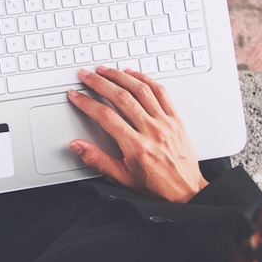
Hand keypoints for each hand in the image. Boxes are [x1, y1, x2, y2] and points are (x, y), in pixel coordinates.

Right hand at [67, 66, 207, 202]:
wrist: (185, 192)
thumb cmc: (155, 186)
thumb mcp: (121, 177)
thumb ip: (96, 159)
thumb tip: (76, 145)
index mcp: (136, 147)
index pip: (105, 116)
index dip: (87, 103)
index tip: (76, 96)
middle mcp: (152, 131)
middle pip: (121, 97)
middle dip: (99, 83)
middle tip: (86, 76)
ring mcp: (165, 123)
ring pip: (141, 90)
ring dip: (120, 76)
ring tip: (105, 70)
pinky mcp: (176, 119)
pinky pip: (161, 92)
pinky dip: (145, 79)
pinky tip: (133, 74)